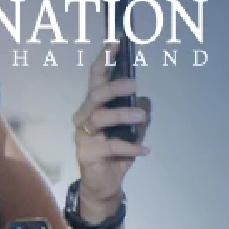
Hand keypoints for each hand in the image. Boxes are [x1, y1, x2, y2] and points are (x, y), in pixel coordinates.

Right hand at [73, 44, 150, 215]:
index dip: (103, 61)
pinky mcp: (87, 154)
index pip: (96, 80)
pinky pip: (110, 146)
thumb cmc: (115, 153)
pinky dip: (129, 147)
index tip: (114, 43)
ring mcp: (84, 136)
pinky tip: (144, 150)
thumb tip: (145, 101)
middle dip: (113, 87)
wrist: (104, 184)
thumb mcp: (132, 129)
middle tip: (134, 85)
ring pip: (99, 118)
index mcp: (94, 107)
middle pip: (95, 96)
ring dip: (121, 114)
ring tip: (142, 117)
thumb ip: (137, 113)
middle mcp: (85, 118)